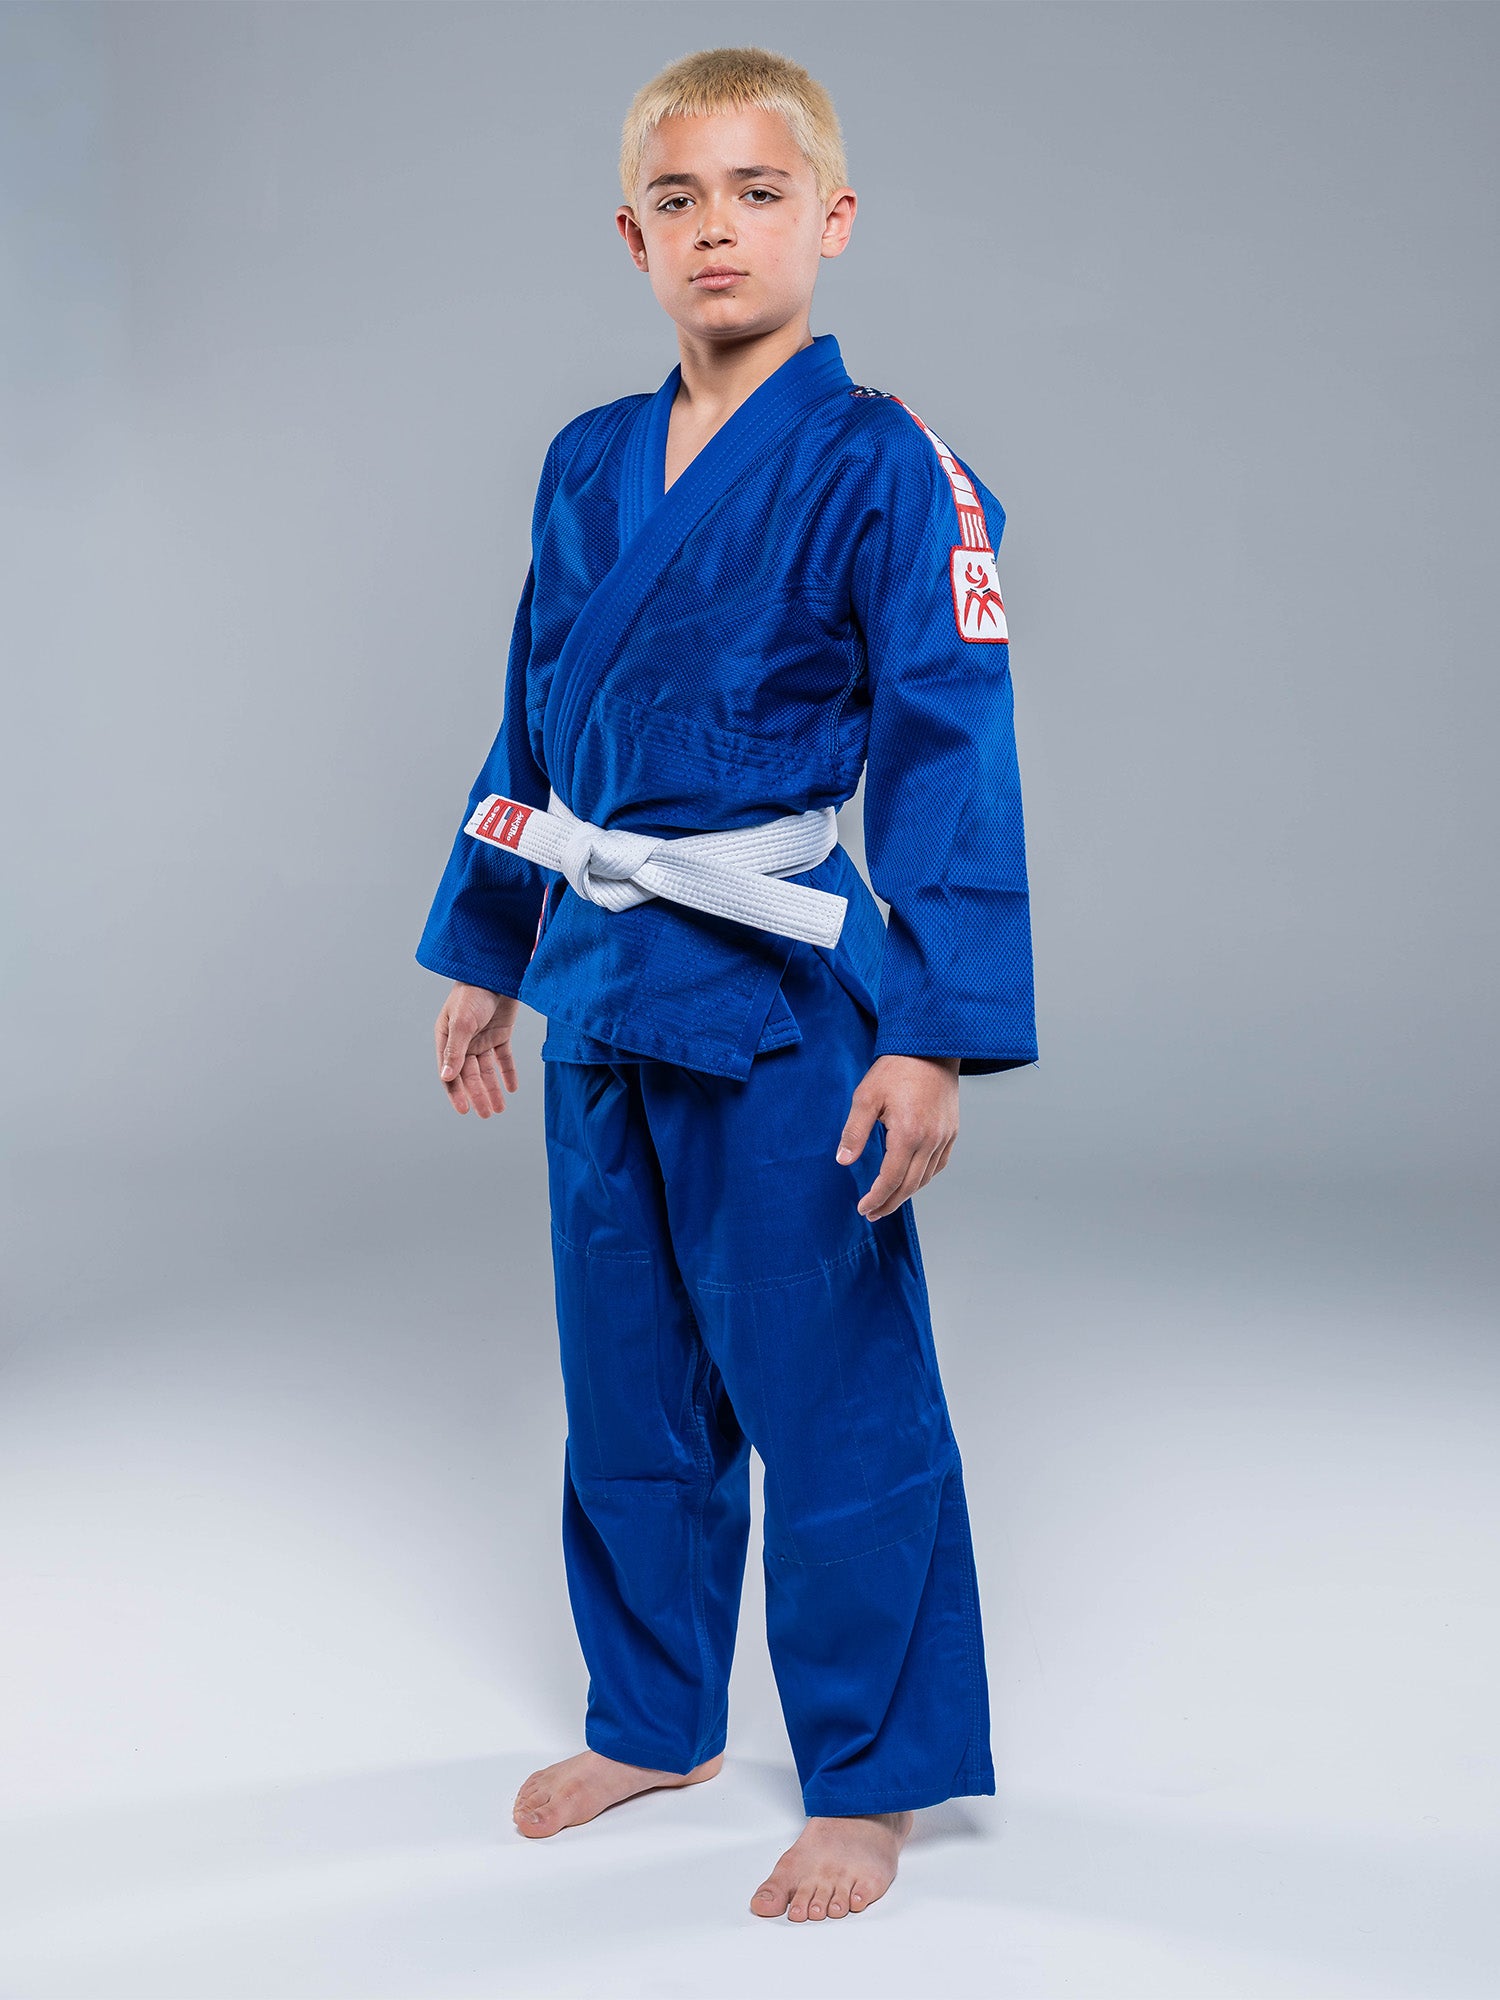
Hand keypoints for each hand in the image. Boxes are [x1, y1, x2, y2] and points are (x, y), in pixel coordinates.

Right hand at [434, 983, 519, 1116]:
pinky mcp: (499, 1034)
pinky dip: (507, 1073)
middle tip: (487, 1114)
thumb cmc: (473, 992)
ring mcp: (482, 1038)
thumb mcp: (462, 1022)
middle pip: (470, 1075)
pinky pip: (503, 1058)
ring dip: (492, 1089)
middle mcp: (463, 1042)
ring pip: (486, 1070)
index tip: (466, 1110)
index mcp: (447, 1039)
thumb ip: (455, 1051)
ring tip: (499, 1108)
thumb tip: (446, 1077)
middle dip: (478, 1095)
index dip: (457, 1093)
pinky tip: (512, 1089)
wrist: (497, 970)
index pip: (450, 1072)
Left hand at [835, 1054, 960, 1218]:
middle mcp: (930, 1140)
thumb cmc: (895, 1069)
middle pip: (910, 1185)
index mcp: (908, 1134)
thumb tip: (843, 1161)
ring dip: (906, 1193)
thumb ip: (854, 1132)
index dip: (876, 1198)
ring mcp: (944, 1136)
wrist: (930, 1046)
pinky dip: (924, 1177)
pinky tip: (911, 1179)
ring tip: (888, 1200)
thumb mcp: (866, 1097)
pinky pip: (939, 1164)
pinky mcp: (951, 1130)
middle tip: (873, 1213)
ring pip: (926, 1177)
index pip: (891, 1179)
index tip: (863, 1208)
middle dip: (890, 1203)